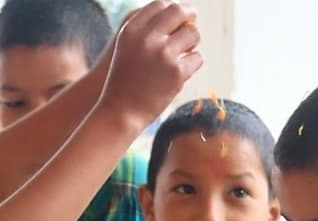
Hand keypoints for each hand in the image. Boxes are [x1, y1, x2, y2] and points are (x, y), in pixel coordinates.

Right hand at [99, 1, 201, 130]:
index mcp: (132, 29)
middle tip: (192, 23)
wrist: (120, 113)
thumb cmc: (124, 82)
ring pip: (194, 34)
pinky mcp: (176, 72)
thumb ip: (146, 30)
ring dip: (193, 42)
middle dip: (190, 16)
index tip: (178, 18)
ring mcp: (163, 54)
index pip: (160, 5)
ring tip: (184, 54)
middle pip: (179, 12)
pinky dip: (192, 65)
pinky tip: (181, 74)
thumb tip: (179, 15)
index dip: (172, 9)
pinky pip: (197, 58)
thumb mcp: (126, 48)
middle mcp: (148, 38)